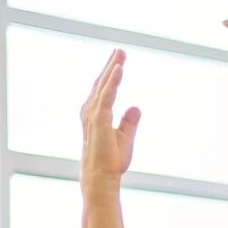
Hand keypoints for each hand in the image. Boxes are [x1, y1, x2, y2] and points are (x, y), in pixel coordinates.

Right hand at [79, 50, 140, 181]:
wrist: (102, 176)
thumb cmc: (111, 160)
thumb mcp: (125, 137)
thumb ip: (130, 121)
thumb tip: (136, 106)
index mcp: (97, 115)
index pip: (104, 90)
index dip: (111, 75)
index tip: (119, 62)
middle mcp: (91, 111)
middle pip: (102, 83)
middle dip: (111, 66)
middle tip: (119, 50)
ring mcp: (94, 115)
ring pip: (104, 86)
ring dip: (112, 68)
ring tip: (120, 53)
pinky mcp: (99, 119)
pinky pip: (107, 95)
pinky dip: (113, 81)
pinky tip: (119, 69)